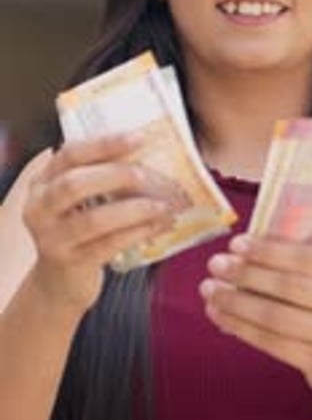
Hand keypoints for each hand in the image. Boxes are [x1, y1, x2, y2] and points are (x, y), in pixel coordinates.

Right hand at [23, 133, 171, 313]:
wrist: (60, 281)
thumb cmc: (79, 230)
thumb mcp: (78, 200)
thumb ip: (99, 176)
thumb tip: (149, 152)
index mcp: (42, 182)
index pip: (70, 154)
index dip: (104, 144)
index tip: (139, 137)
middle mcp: (39, 208)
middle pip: (75, 184)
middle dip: (117, 176)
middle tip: (150, 175)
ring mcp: (52, 238)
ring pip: (95, 219)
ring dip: (135, 209)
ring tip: (164, 204)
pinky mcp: (71, 262)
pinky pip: (109, 244)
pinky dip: (139, 232)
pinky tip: (160, 225)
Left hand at [201, 234, 311, 414]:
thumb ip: (298, 264)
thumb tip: (242, 250)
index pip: (305, 257)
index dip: (267, 251)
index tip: (236, 244)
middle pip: (287, 286)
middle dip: (246, 274)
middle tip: (215, 265)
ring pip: (274, 316)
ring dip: (235, 302)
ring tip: (210, 291)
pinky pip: (270, 341)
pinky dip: (240, 327)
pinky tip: (220, 316)